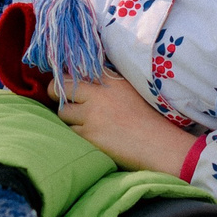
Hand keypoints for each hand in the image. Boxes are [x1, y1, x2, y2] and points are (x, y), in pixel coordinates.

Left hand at [54, 72, 200, 174]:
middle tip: (60, 100)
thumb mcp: (130, 90)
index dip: (66, 77)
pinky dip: (76, 135)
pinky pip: (70, 132)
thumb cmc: (149, 119)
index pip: (76, 70)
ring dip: (68, 118)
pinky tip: (90, 136)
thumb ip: (108, 82)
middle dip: (56, 93)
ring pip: (63, 113)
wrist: (159, 145)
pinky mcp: (89, 136)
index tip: (66, 83)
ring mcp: (92, 115)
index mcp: (110, 80)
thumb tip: (85, 77)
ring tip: (82, 123)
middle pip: (62, 88)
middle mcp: (98, 94)